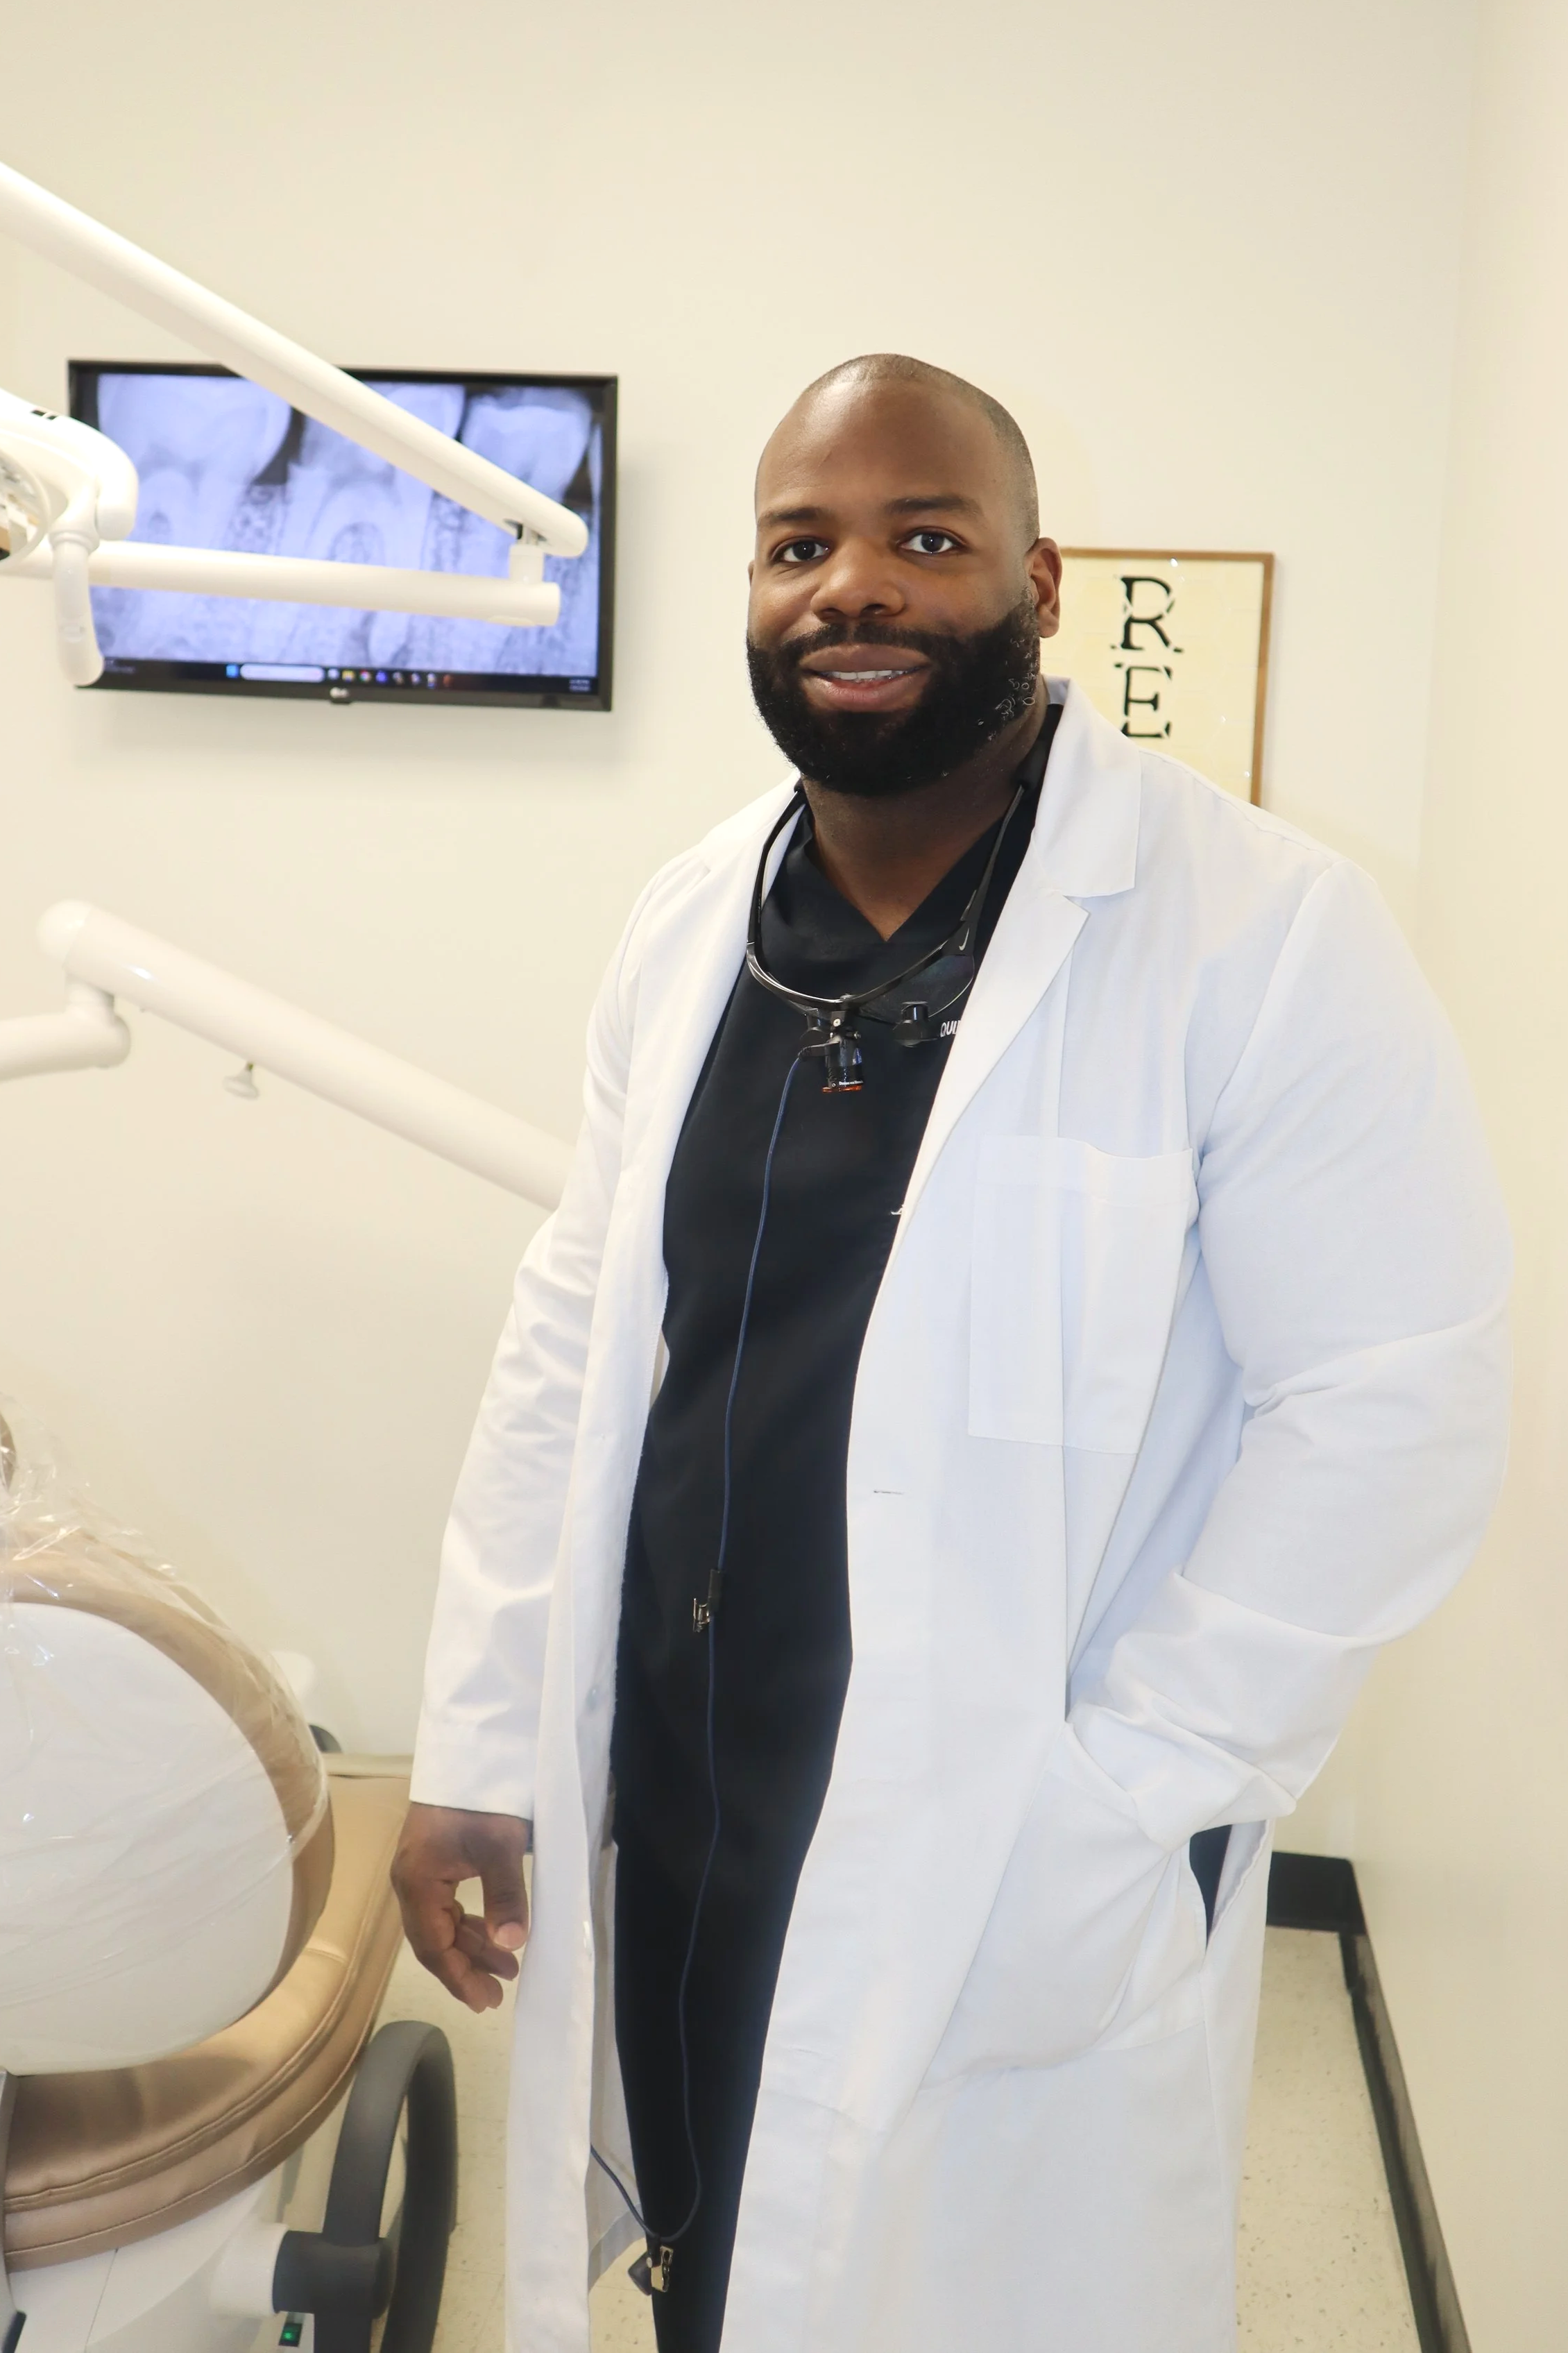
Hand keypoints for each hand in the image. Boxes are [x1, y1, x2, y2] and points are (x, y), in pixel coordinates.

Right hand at [391, 1802, 531, 2013]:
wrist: (472, 1748)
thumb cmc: (483, 1797)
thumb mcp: (501, 1846)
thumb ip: (505, 1897)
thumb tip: (511, 1945)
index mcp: (418, 1882)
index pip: (433, 1947)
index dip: (458, 1977)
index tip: (485, 2001)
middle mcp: (410, 1880)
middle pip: (434, 1939)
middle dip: (466, 1967)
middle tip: (499, 1991)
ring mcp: (419, 1868)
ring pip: (441, 1922)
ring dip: (471, 1944)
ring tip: (508, 1965)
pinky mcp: (433, 1857)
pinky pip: (446, 1903)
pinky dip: (469, 1921)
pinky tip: (493, 1931)